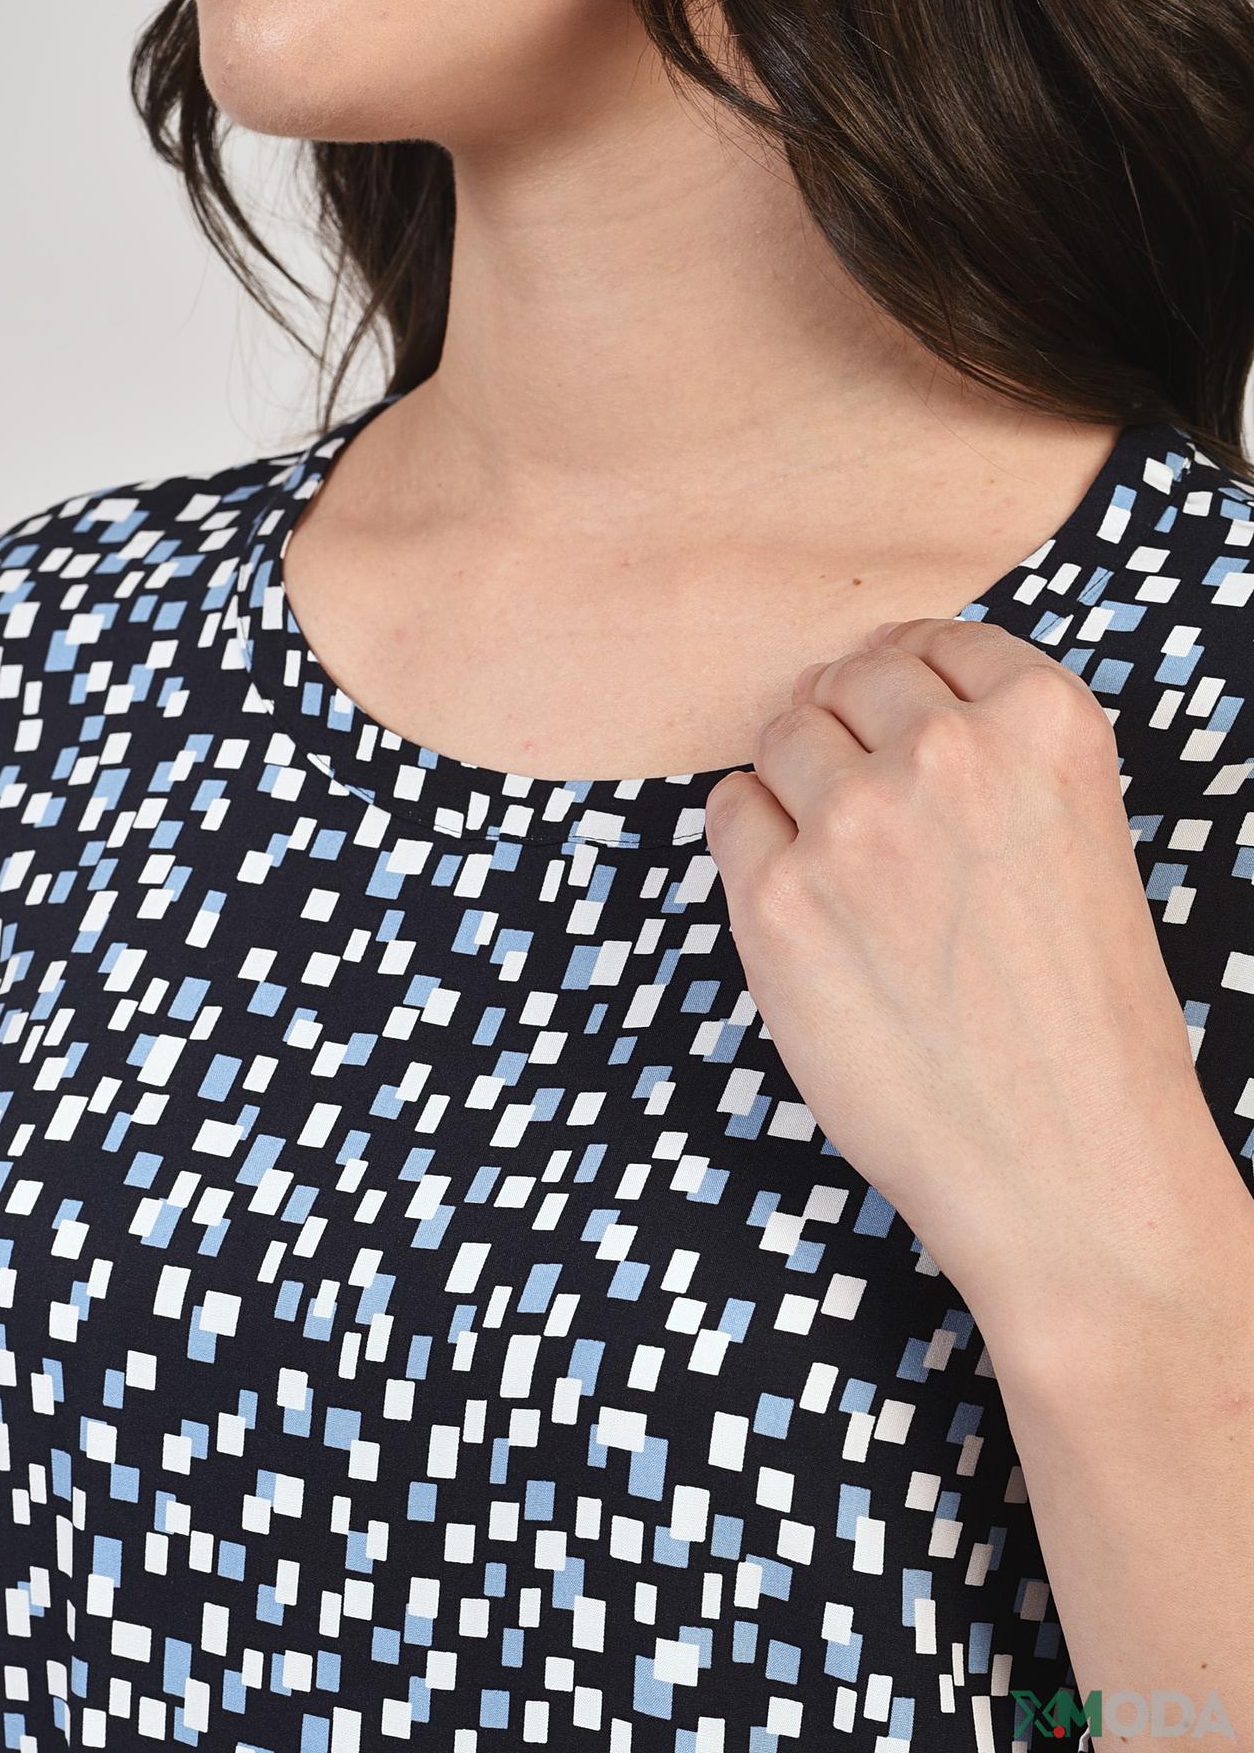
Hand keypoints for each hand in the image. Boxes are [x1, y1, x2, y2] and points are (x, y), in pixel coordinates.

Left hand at [703, 616, 1231, 1348]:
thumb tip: (869, 697)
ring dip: (796, 782)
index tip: (889, 712)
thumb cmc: (1080, 1020)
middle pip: (844, 680)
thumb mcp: (1075, 840)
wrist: (1067, 1167)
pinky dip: (754, 844)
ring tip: (842, 866)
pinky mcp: (778, 901)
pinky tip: (803, 903)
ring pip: (780, 734)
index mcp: (1046, 726)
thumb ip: (991, 759)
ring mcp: (855, 824)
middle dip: (844, 726)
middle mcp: (949, 754)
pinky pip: (730, 811)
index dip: (902, 676)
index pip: (933, 642)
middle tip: (861, 802)